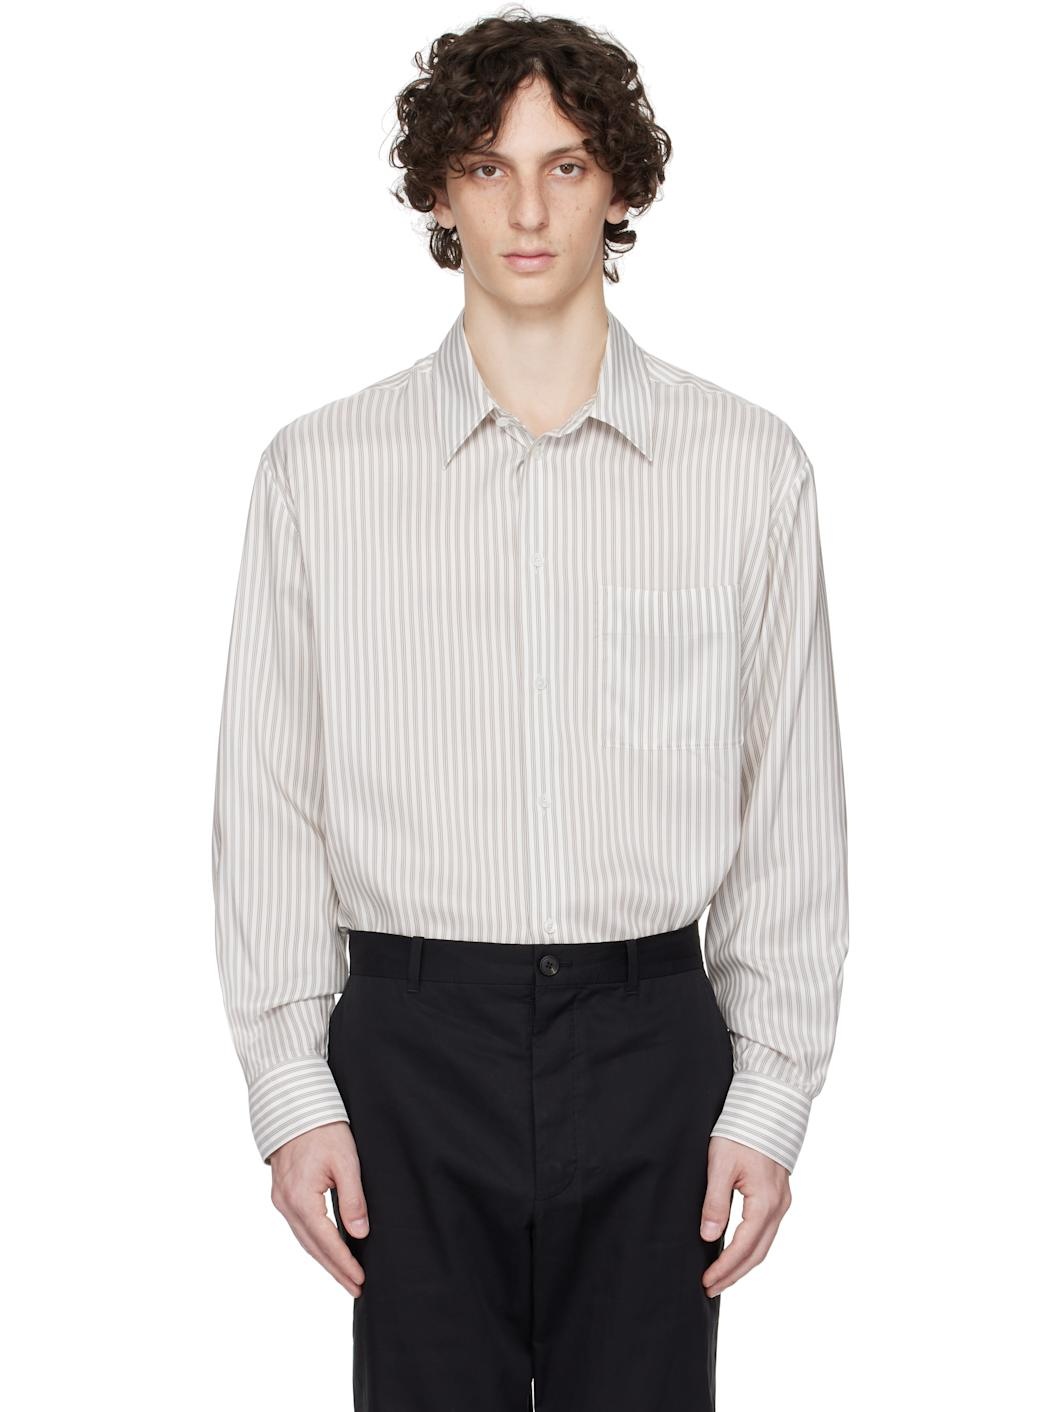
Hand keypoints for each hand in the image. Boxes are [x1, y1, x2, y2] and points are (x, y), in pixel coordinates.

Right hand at [267, 1120, 367, 1296]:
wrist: (295, 1105)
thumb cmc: (324, 1129)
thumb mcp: (346, 1161)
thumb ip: (353, 1199)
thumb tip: (360, 1234)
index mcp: (301, 1198)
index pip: (326, 1242)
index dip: (344, 1263)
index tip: (360, 1280)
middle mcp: (286, 1204)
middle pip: (313, 1247)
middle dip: (335, 1269)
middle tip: (355, 1288)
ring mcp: (280, 1199)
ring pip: (304, 1239)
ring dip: (324, 1259)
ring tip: (345, 1276)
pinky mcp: (282, 1193)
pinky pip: (299, 1227)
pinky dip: (314, 1242)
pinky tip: (326, 1249)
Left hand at [699, 1135, 791, 1295]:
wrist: (767, 1107)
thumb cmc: (740, 1132)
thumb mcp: (720, 1165)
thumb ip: (715, 1202)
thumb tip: (708, 1236)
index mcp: (764, 1203)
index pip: (742, 1247)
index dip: (724, 1268)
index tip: (706, 1282)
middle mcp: (778, 1207)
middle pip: (757, 1253)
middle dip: (734, 1274)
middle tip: (711, 1289)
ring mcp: (782, 1202)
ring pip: (765, 1245)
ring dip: (744, 1264)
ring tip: (722, 1276)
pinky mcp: (780, 1195)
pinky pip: (767, 1231)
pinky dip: (752, 1247)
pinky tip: (737, 1250)